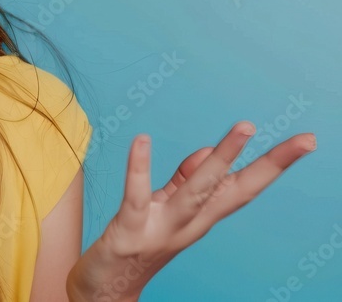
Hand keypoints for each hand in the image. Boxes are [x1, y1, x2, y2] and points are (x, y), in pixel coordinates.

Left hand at [67, 121, 316, 301]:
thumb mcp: (167, 207)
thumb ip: (185, 179)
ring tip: (244, 129)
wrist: (107, 290)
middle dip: (268, 164)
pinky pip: (136, 196)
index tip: (307, 141)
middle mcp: (190, 225)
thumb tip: (207, 152)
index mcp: (202, 217)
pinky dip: (139, 168)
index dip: (275, 165)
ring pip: (196, 193)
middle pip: (234, 191)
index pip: (245, 187)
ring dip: (220, 161)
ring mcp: (162, 229)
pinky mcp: (129, 230)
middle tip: (303, 140)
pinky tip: (141, 140)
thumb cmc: (139, 241)